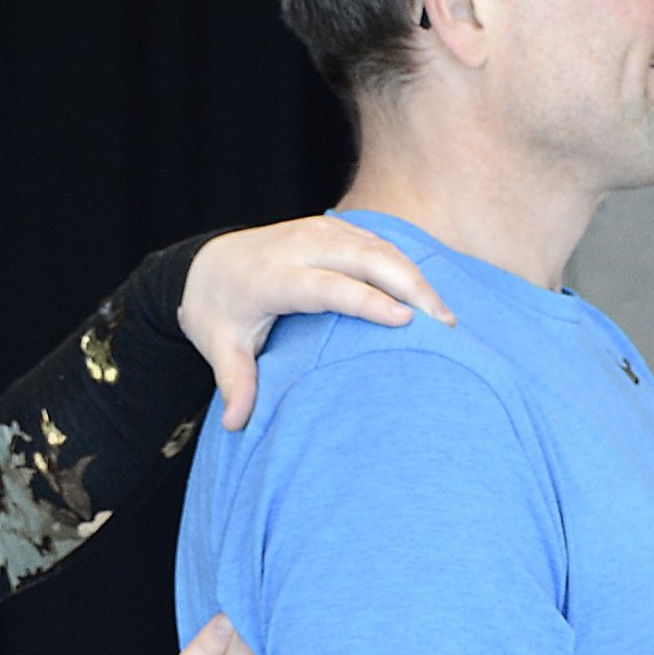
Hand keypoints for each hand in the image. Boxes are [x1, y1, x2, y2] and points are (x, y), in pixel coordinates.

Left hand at [180, 218, 454, 429]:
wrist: (208, 265)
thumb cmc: (220, 313)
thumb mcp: (220, 347)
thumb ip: (235, 383)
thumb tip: (237, 425)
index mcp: (272, 278)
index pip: (327, 286)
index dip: (367, 301)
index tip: (405, 320)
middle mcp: (298, 247)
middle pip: (364, 258)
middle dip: (409, 286)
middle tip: (445, 324)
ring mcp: (319, 232)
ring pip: (377, 247)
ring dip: (415, 277)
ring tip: (446, 317)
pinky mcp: (333, 229)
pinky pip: (377, 242)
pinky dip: (405, 266)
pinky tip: (428, 296)